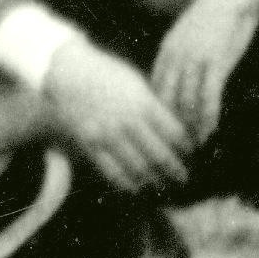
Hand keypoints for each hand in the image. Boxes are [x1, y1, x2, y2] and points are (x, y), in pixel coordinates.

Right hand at [40, 42, 191, 196]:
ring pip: (138, 168)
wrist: (66, 70)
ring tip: (162, 185)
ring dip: (154, 181)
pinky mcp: (89, 143)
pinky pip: (111, 171)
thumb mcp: (136, 82)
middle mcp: (127, 121)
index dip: (187, 149)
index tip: (192, 156)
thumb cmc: (105, 74)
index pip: (175, 134)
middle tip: (183, 179)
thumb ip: (154, 106)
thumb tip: (176, 129)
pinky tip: (136, 187)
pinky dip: (127, 184)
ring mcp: (107, 134)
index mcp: (143, 103)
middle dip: (176, 171)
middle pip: (160, 155)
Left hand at [150, 0, 258, 146]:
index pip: (154, 89)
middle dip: (168, 126)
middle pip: (165, 99)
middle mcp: (174, 56)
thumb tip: (178, 81)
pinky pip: (208, 96)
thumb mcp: (190, 38)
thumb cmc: (216, 18)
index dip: (156, 113)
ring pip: (186, 101)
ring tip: (192, 148)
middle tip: (172, 148)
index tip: (158, 135)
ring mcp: (193, 59)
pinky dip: (208, 117)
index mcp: (165, 50)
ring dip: (190, 127)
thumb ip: (181, 59)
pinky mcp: (214, 61)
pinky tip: (210, 132)